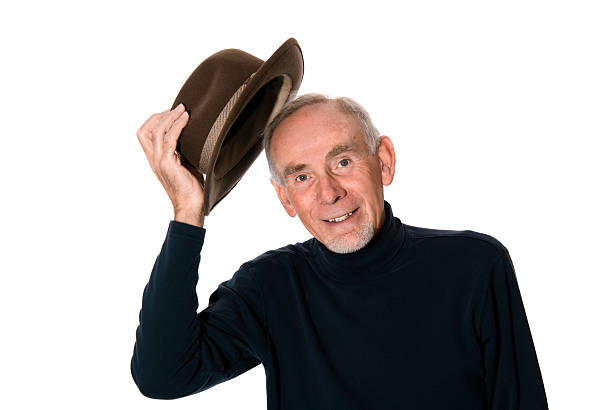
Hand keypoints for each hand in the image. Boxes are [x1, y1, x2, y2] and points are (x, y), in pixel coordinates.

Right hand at [136, 104, 204, 224]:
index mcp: (154, 159)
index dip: (154, 120)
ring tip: (183, 109)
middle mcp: (153, 159)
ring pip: (156, 131)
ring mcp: (158, 161)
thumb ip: (181, 150)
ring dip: (170, 117)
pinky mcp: (167, 164)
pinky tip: (186, 119)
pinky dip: (178, 126)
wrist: (191, 205)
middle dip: (161, 116)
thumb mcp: (184, 163)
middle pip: (146, 130)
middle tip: (178, 108)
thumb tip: (192, 133)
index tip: (170, 112)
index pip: (143, 134)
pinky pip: (170, 139)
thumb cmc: (191, 186)